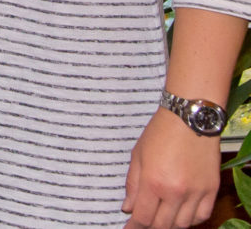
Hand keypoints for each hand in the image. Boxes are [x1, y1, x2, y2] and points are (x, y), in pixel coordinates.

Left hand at [123, 106, 219, 228]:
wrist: (189, 120)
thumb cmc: (160, 134)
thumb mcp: (137, 157)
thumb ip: (132, 185)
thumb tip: (128, 208)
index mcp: (153, 183)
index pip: (143, 217)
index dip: (134, 226)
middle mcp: (176, 192)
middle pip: (162, 224)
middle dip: (150, 227)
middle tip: (143, 223)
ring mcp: (196, 192)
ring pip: (183, 224)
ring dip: (170, 224)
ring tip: (161, 218)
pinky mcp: (211, 189)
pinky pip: (202, 215)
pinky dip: (191, 220)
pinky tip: (182, 215)